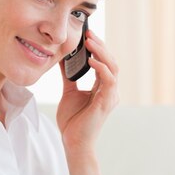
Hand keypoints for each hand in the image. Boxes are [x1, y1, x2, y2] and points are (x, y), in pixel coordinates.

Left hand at [56, 30, 118, 152]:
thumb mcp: (69, 92)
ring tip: (89, 41)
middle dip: (100, 46)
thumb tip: (62, 58)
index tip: (87, 35)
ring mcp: (110, 96)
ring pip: (112, 68)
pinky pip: (109, 80)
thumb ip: (69, 76)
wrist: (73, 141)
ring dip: (102, 53)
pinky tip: (91, 60)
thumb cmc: (72, 121)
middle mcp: (110, 91)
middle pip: (111, 62)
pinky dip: (101, 68)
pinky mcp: (106, 102)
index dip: (98, 48)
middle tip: (88, 33)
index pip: (104, 62)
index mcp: (103, 88)